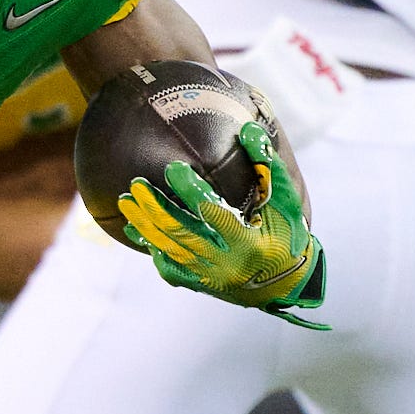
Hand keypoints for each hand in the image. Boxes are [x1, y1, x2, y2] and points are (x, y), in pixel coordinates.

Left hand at [117, 119, 329, 326]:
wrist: (288, 285)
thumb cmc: (287, 235)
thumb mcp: (285, 201)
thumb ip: (267, 166)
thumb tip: (247, 128)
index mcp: (248, 243)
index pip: (212, 213)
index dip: (190, 190)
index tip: (173, 168)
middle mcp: (225, 264)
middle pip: (181, 233)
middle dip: (155, 208)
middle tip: (137, 184)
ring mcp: (210, 277)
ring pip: (169, 250)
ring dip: (145, 225)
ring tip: (127, 202)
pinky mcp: (202, 285)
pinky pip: (170, 269)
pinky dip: (154, 249)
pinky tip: (139, 231)